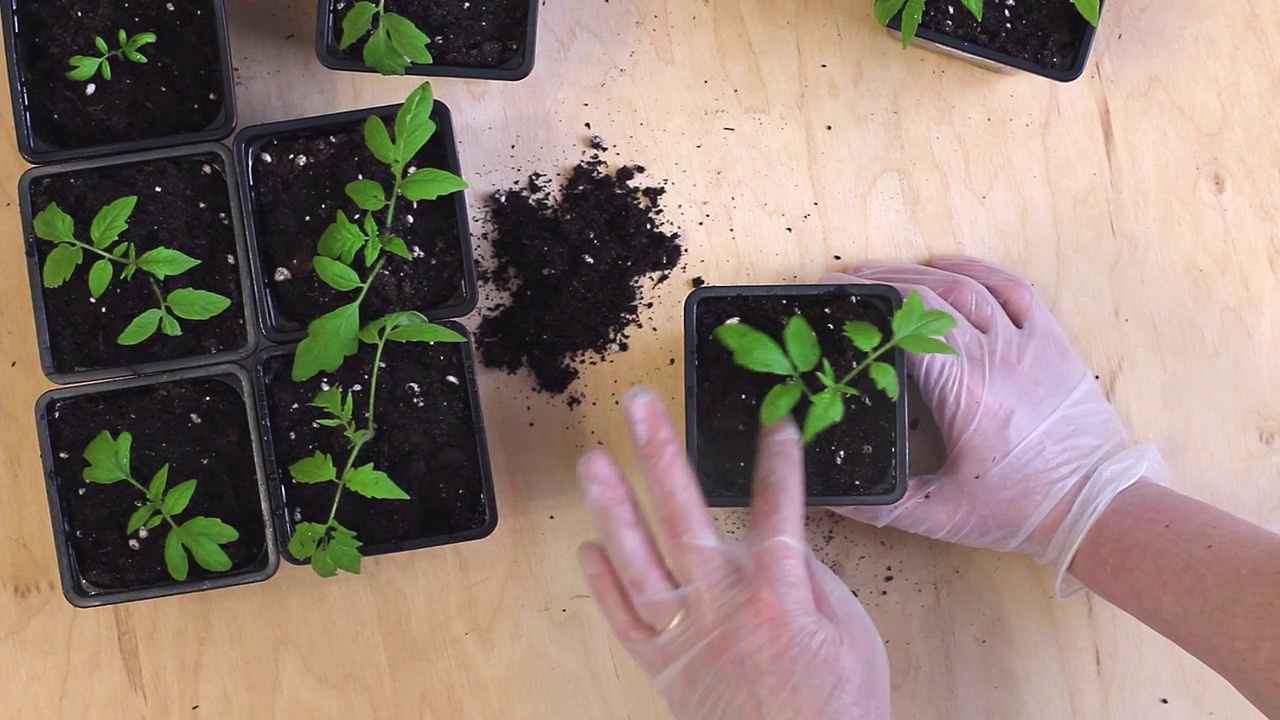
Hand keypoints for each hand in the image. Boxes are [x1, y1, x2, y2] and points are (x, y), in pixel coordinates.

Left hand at [577, 388, 889, 719]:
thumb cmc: (838, 712)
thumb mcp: (854, 638)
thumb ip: (816, 583)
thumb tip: (786, 547)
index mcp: (776, 593)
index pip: (776, 507)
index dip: (777, 459)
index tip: (776, 419)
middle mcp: (720, 604)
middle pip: (683, 513)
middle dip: (659, 453)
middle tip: (638, 407)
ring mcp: (685, 635)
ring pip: (637, 560)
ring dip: (612, 506)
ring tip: (593, 461)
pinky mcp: (663, 667)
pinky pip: (623, 620)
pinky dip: (603, 584)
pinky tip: (588, 546)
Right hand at [827, 258, 1165, 596]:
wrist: (1102, 508)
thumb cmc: (1024, 510)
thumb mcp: (943, 514)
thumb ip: (881, 506)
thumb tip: (833, 499)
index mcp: (962, 388)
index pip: (904, 324)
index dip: (863, 302)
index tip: (831, 295)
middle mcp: (995, 354)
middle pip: (929, 295)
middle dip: (882, 282)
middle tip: (846, 284)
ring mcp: (1028, 342)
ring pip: (967, 286)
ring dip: (920, 273)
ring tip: (884, 273)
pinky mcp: (1054, 343)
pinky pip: (1014, 288)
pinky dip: (976, 269)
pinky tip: (947, 265)